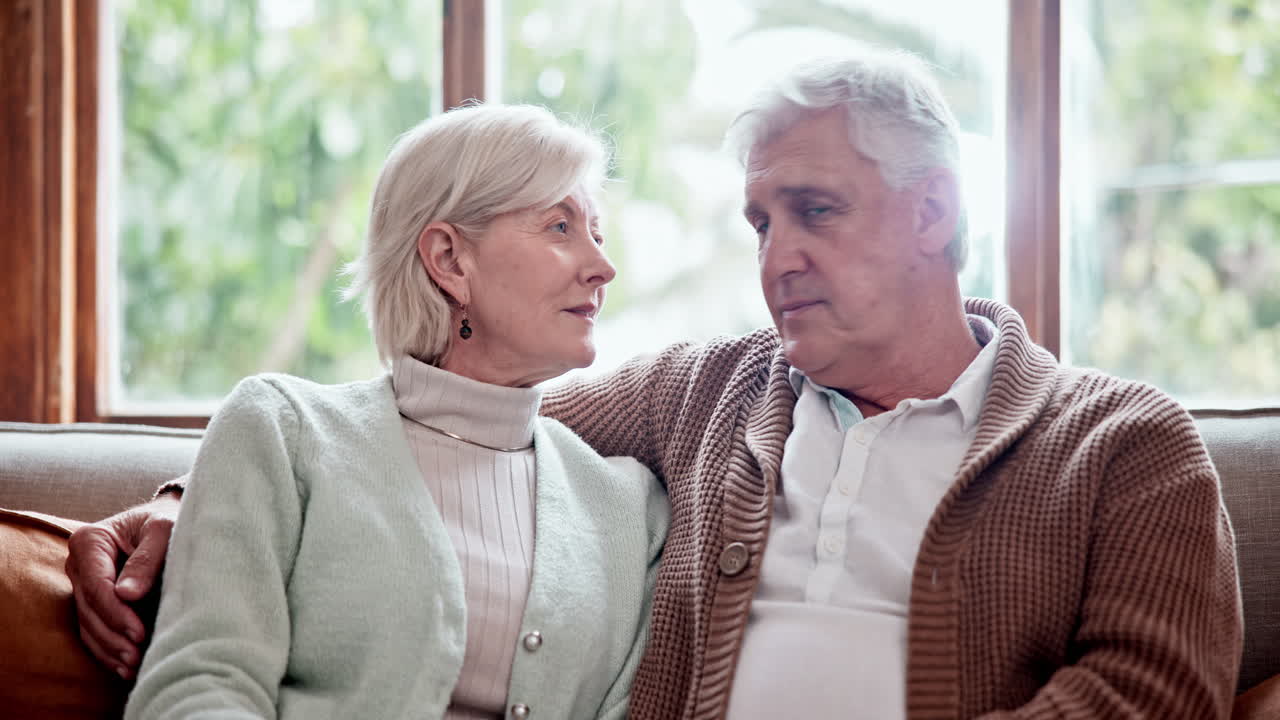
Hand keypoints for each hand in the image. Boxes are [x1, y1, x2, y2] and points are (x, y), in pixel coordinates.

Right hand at [65, 494, 180, 679]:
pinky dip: (108, 650)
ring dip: (110, 649)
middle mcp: (79, 564)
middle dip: (114, 636)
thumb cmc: (168, 521)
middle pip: (90, 609)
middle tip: (138, 657)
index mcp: (90, 541)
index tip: (139, 633)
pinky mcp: (91, 602)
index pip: (97, 586)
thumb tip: (127, 594)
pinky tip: (125, 668)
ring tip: (134, 667)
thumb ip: (147, 558)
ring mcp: (82, 584)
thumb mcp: (164, 530)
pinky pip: (93, 630)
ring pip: (89, 624)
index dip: (116, 613)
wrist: (167, 522)